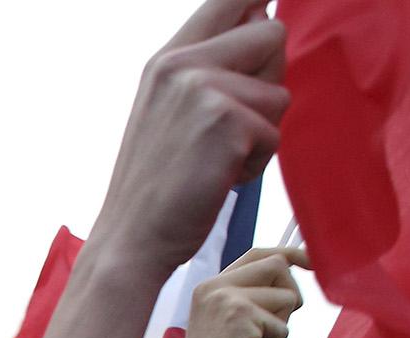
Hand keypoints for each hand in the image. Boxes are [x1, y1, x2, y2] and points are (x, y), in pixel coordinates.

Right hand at [93, 0, 288, 281]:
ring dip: (262, 131)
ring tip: (217, 158)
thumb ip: (207, 66)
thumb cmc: (155, 185)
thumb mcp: (168, 109)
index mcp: (166, 58)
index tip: (265, 5)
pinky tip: (219, 177)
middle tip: (229, 126)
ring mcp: (203, 89)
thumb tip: (262, 18)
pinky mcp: (227, 122)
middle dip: (267, 81)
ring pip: (278, 91)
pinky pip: (275, 132)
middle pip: (271, 34)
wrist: (131, 241)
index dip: (258, 0)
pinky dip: (256, 163)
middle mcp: (181, 64)